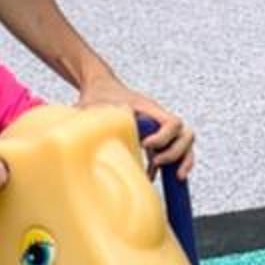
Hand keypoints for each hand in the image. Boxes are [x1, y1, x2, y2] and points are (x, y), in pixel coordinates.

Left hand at [79, 76, 195, 178]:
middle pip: (186, 135)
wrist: (100, 87)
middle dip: (176, 153)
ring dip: (182, 160)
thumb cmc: (98, 96)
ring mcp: (159, 128)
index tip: (146, 145)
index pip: (171, 123)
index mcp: (148, 108)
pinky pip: (173, 152)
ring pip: (185, 143)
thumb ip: (89, 123)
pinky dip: (171, 166)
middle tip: (157, 162)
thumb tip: (79, 140)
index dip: (164, 138)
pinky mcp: (155, 138)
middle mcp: (158, 118)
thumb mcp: (93, 108)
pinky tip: (152, 177)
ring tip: (174, 176)